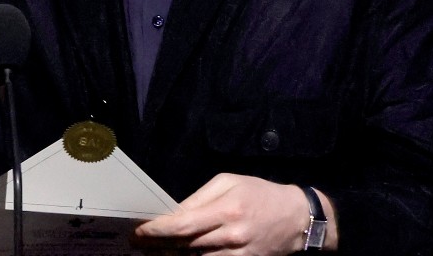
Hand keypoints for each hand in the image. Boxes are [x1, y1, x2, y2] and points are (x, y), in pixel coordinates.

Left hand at [131, 174, 311, 255]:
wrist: (297, 218)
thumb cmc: (260, 194)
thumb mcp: (229, 183)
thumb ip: (199, 198)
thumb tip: (174, 212)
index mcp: (226, 210)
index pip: (183, 224)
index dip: (157, 230)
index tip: (139, 231)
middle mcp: (231, 235)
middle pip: (185, 245)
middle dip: (157, 245)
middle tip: (136, 243)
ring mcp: (238, 254)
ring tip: (151, 251)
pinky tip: (179, 254)